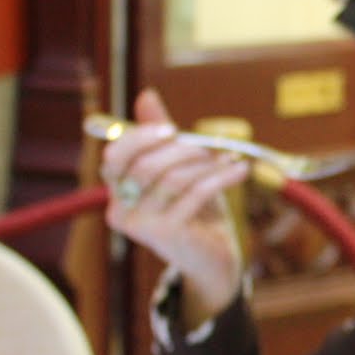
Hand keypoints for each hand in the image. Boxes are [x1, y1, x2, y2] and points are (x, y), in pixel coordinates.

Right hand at [99, 88, 248, 325]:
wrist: (213, 259)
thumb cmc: (196, 210)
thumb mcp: (179, 169)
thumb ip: (161, 137)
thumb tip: (147, 95)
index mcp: (117, 192)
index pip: (114, 156)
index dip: (141, 137)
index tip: (173, 129)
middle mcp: (121, 211)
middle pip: (145, 165)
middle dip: (182, 150)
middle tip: (208, 148)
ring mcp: (142, 226)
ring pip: (173, 178)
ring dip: (206, 163)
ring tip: (229, 160)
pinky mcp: (167, 235)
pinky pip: (195, 194)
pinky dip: (221, 176)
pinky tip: (240, 170)